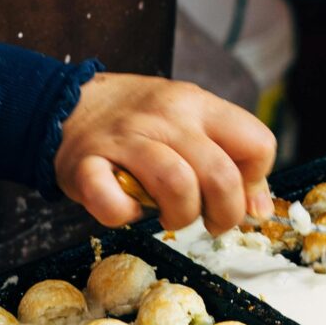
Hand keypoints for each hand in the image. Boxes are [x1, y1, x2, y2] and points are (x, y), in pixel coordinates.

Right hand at [54, 73, 276, 233]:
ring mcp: (125, 139)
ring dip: (180, 216)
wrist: (66, 103)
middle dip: (225, 214)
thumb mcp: (193, 124)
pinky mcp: (86, 165)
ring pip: (176, 185)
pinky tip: (126, 209)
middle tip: (210, 221)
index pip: (257, 144)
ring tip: (170, 215)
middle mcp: (166, 118)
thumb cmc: (141, 125)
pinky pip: (113, 204)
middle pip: (221, 175)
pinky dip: (123, 216)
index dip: (254, 181)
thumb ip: (231, 161)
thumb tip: (260, 211)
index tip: (236, 195)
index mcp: (199, 105)